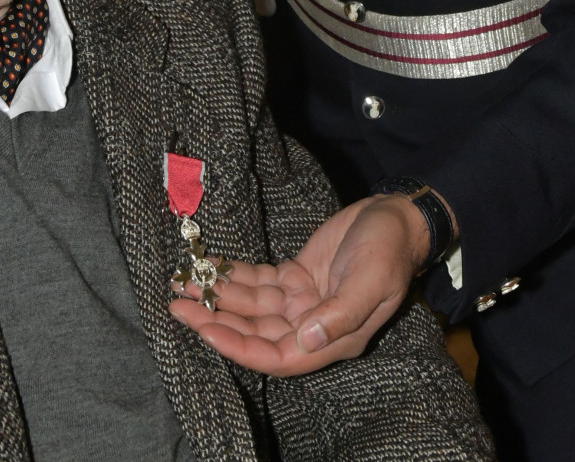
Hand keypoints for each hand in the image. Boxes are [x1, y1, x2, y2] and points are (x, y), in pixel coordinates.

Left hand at [168, 193, 432, 375]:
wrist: (396, 218)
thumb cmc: (389, 250)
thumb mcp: (373, 280)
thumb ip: (342, 313)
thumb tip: (307, 336)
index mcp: (332, 338)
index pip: (277, 355)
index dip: (240, 347)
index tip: (206, 329)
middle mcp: (312, 326)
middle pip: (256, 333)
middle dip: (217, 321)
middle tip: (179, 306)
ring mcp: (303, 301)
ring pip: (252, 308)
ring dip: (218, 298)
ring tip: (182, 286)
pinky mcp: (296, 277)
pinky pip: (258, 283)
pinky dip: (234, 277)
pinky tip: (210, 270)